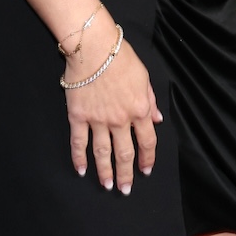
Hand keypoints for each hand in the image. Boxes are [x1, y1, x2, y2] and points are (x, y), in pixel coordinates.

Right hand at [65, 33, 162, 193]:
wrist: (94, 46)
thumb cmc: (121, 57)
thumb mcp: (144, 76)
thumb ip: (150, 100)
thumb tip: (157, 119)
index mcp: (139, 109)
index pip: (147, 141)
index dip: (147, 158)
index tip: (146, 170)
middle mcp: (120, 119)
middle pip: (125, 153)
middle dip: (126, 173)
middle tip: (125, 189)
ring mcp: (98, 119)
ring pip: (102, 152)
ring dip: (105, 171)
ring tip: (107, 185)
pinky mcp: (78, 116)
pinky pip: (79, 141)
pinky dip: (79, 157)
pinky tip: (82, 170)